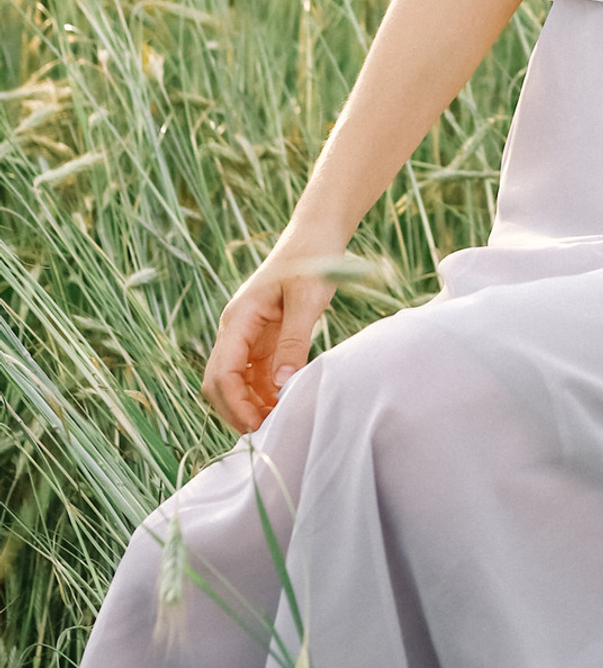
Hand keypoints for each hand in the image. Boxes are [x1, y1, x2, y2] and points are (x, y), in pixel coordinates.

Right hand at [201, 242, 338, 432]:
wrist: (317, 236)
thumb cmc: (313, 260)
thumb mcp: (307, 299)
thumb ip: (294, 339)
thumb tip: (281, 384)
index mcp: (238, 319)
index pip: (222, 373)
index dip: (234, 404)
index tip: (258, 425)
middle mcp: (237, 331)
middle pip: (220, 383)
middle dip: (237, 410)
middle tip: (268, 432)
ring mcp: (249, 336)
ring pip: (237, 383)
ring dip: (251, 405)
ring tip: (279, 422)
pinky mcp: (265, 340)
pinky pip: (256, 375)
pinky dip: (264, 393)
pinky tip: (284, 404)